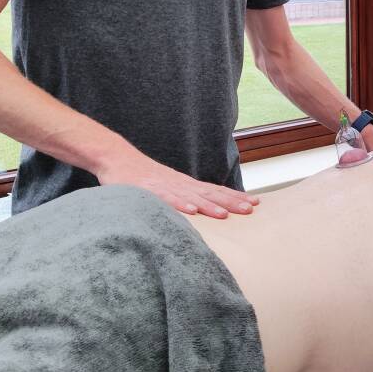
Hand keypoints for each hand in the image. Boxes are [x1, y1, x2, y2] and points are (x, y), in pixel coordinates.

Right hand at [96, 150, 258, 218]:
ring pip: (191, 197)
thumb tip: (201, 210)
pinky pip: (166, 198)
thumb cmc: (142, 176)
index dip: (235, 197)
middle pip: (210, 193)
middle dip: (231, 202)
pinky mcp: (148, 190)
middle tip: (251, 209)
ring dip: (209, 206)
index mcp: (186, 185)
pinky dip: (180, 204)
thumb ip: (184, 197)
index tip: (255, 203)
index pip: (216, 191)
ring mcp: (166, 186)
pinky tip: (192, 210)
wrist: (117, 157)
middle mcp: (181, 184)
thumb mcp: (168, 187)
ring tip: (225, 214)